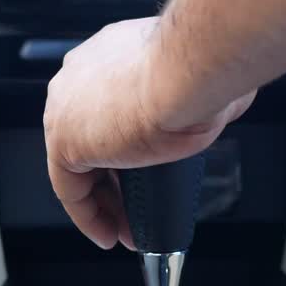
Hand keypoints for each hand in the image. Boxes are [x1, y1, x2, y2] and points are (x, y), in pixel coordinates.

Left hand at [44, 17, 254, 248]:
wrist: (186, 74)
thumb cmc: (199, 71)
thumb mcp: (199, 86)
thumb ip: (199, 97)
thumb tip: (222, 108)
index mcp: (111, 53)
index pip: (108, 107)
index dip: (126, 147)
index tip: (143, 170)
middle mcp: (81, 74)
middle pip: (91, 139)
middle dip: (114, 181)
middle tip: (135, 209)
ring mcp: (66, 106)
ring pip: (79, 166)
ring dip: (103, 203)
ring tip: (127, 229)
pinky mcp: (64, 140)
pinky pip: (69, 189)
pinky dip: (89, 216)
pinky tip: (109, 233)